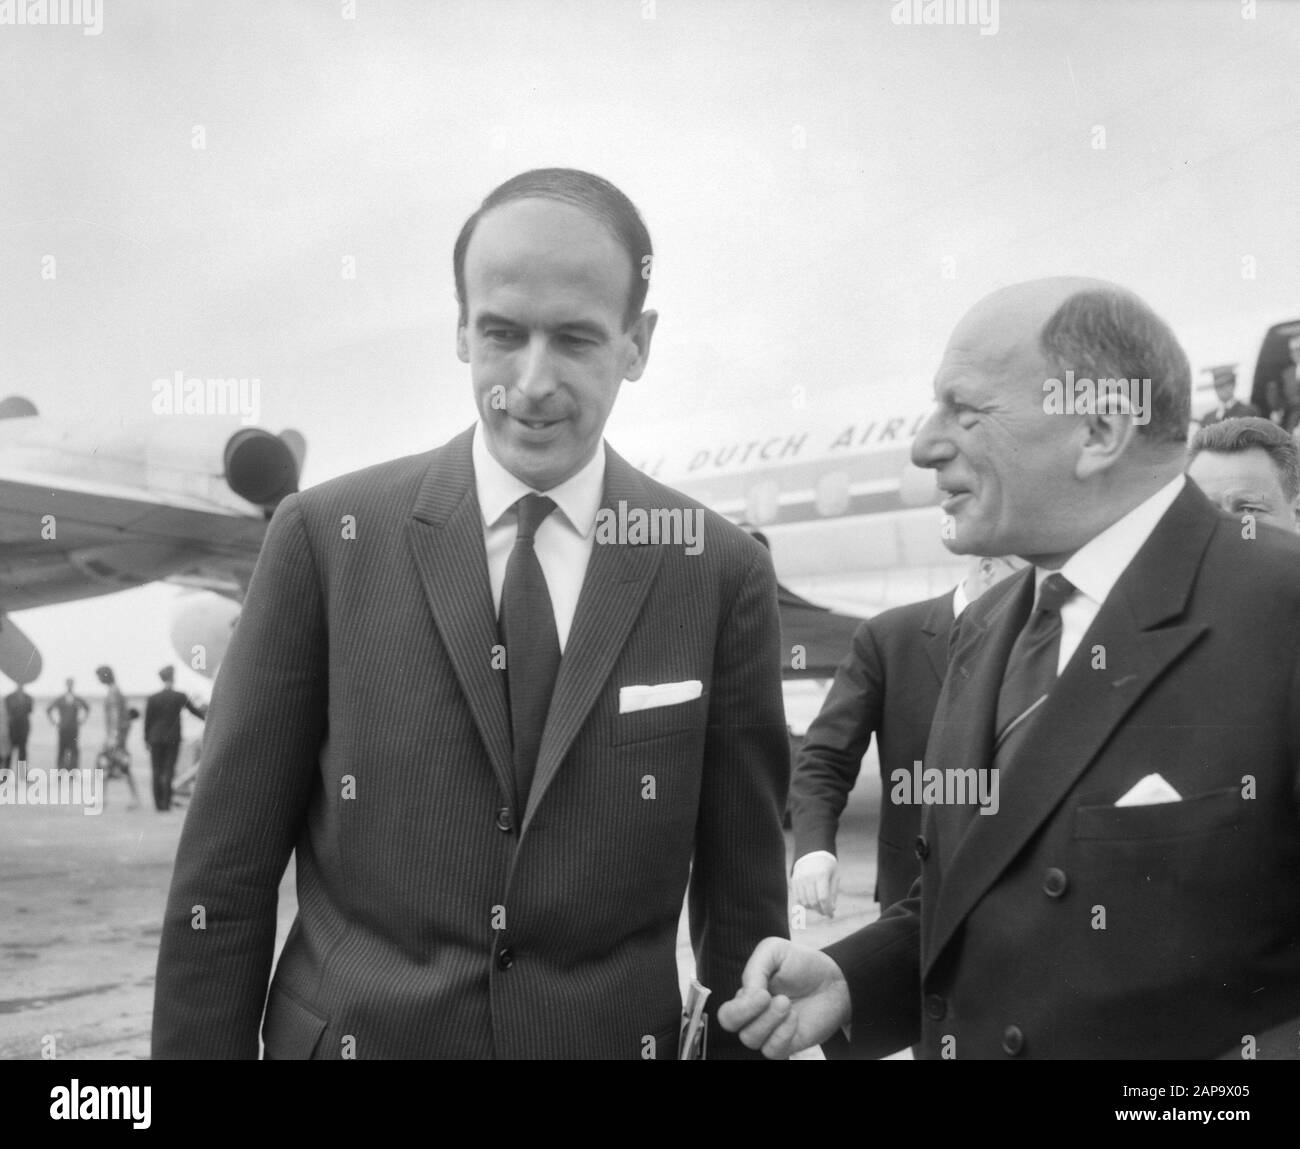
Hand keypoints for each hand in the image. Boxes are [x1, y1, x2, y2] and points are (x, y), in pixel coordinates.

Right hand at [716, 937, 851, 1058]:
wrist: (835, 980)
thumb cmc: (802, 964)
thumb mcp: (774, 951)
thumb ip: (754, 969)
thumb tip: (746, 995)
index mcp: (746, 994)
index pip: (726, 1011)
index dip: (740, 1006)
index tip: (762, 993)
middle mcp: (753, 1015)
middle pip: (730, 1026)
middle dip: (747, 1014)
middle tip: (771, 998)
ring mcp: (769, 1031)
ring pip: (751, 1039)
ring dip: (770, 1020)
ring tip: (788, 1003)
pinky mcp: (786, 1045)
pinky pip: (772, 1051)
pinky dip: (783, 1034)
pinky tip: (795, 1017)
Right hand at [790, 851, 838, 916]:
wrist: (812, 851)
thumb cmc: (827, 866)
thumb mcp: (835, 876)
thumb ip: (833, 893)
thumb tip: (832, 910)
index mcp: (821, 875)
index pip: (823, 898)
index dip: (827, 909)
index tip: (831, 915)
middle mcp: (808, 877)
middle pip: (813, 901)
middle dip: (820, 910)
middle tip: (825, 913)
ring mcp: (799, 878)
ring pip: (804, 902)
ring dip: (812, 908)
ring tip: (819, 907)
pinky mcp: (794, 880)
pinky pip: (797, 898)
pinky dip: (804, 904)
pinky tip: (811, 903)